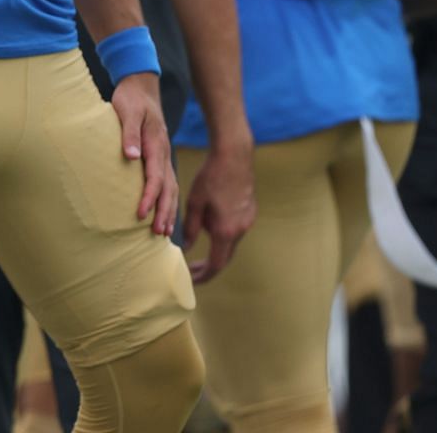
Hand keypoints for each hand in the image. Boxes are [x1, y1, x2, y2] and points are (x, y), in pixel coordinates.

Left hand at [111, 72, 176, 235]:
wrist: (141, 87)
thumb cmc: (130, 100)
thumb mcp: (126, 112)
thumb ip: (128, 134)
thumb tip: (132, 157)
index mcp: (156, 145)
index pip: (154, 177)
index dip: (148, 197)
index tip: (140, 214)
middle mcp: (164, 154)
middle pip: (167, 188)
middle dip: (164, 212)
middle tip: (158, 234)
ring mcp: (164, 156)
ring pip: (171, 188)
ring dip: (168, 210)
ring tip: (164, 232)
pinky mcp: (161, 156)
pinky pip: (167, 182)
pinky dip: (168, 200)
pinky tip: (164, 212)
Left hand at [183, 140, 255, 281]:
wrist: (234, 157)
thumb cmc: (210, 178)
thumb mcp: (194, 203)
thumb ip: (191, 228)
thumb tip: (186, 247)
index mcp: (226, 231)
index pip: (216, 264)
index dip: (203, 275)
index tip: (190, 279)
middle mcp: (241, 230)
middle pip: (225, 256)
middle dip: (207, 265)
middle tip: (190, 268)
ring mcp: (248, 221)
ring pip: (230, 241)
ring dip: (214, 244)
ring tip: (196, 233)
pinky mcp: (250, 212)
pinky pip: (235, 229)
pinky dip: (222, 232)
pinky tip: (210, 219)